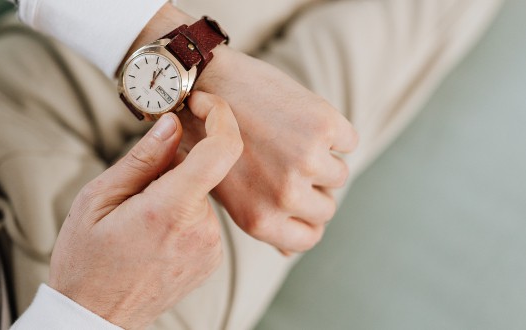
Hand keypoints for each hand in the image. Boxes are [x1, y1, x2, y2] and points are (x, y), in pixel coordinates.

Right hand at [49, 92, 242, 328]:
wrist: (95, 316)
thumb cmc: (86, 259)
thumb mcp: (97, 199)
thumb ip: (142, 159)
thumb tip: (173, 124)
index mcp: (170, 209)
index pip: (221, 150)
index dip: (219, 117)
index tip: (203, 103)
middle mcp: (200, 230)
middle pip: (201, 172)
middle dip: (171, 169)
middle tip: (134, 193)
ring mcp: (210, 248)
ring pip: (199, 195)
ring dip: (174, 195)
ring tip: (138, 223)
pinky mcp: (211, 259)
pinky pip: (202, 219)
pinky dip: (181, 216)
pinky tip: (152, 237)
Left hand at [129, 4, 358, 253]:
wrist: (202, 83)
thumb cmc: (209, 139)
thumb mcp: (226, 193)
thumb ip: (261, 221)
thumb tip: (289, 251)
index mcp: (259, 219)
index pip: (308, 238)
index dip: (305, 218)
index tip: (295, 197)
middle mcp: (285, 196)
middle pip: (327, 207)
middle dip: (313, 187)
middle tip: (285, 159)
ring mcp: (306, 160)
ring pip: (339, 174)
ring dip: (322, 156)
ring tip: (286, 136)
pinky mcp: (322, 125)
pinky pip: (348, 141)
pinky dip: (332, 130)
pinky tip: (297, 117)